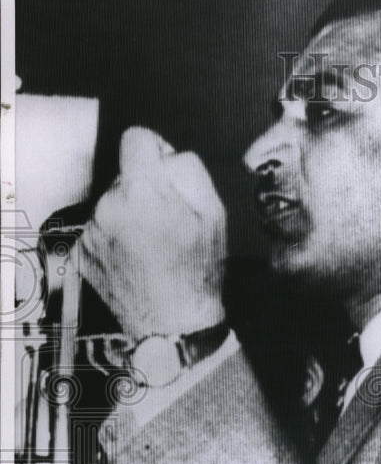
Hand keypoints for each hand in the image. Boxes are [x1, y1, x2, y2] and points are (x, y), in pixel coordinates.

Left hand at [79, 127, 226, 341]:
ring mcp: (92, 230)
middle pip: (125, 175)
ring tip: (153, 247)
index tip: (163, 172)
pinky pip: (101, 228)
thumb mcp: (214, 213)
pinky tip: (137, 259)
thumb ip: (190, 170)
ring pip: (112, 203)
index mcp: (142, 191)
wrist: (173, 325)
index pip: (136, 138)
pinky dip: (117, 238)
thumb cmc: (196, 274)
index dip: (155, 151)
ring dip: (130, 215)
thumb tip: (169, 154)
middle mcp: (109, 206)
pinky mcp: (82, 251)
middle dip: (145, 190)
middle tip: (168, 223)